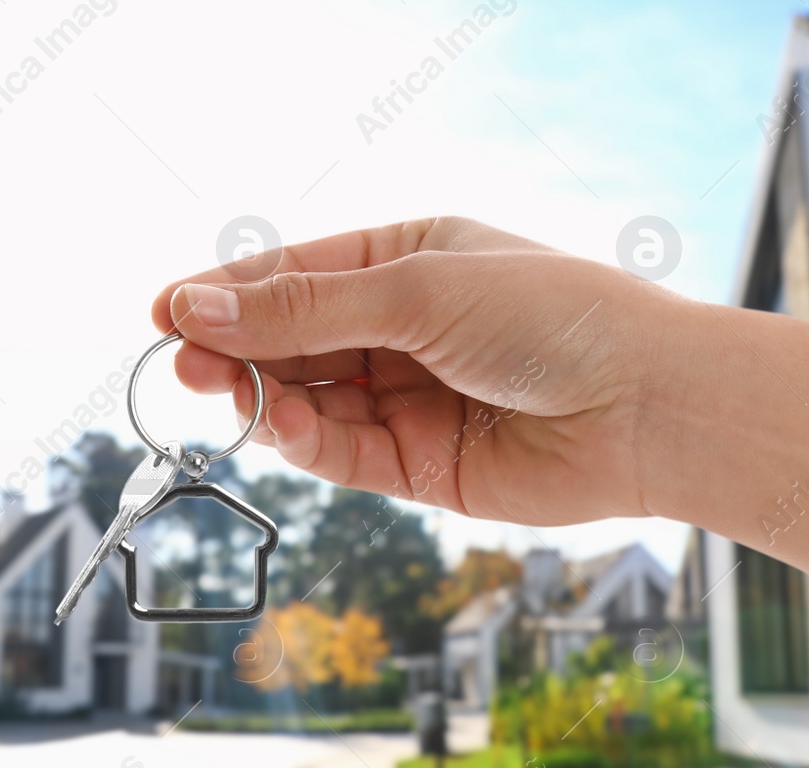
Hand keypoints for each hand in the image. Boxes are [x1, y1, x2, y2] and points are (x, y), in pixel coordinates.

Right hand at [151, 217, 694, 524]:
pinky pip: (344, 453)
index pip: (299, 273)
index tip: (164, 309)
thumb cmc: (552, 318)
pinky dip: (309, 442)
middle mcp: (408, 328)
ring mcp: (413, 398)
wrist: (644, 405)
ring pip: (311, 400)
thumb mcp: (418, 290)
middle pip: (296, 340)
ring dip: (266, 398)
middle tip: (184, 361)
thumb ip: (306, 306)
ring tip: (227, 391)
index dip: (231, 293)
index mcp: (412, 260)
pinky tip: (286, 425)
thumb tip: (200, 307)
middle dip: (239, 349)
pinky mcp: (423, 466)